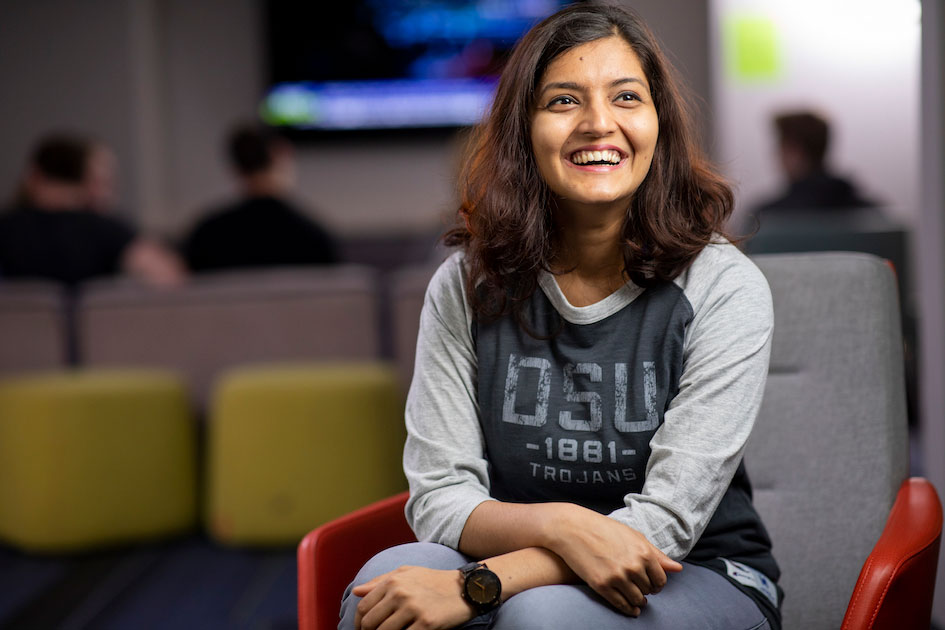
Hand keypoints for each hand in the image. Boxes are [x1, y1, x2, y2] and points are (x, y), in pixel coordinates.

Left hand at [353, 565, 476, 629]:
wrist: (465, 587)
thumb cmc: (434, 581)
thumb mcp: (407, 573)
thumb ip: (380, 582)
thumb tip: (356, 591)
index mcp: (393, 581)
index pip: (364, 608)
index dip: (359, 623)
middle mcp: (400, 593)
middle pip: (370, 623)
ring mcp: (413, 609)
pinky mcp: (426, 624)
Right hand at [542, 504, 682, 615]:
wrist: (572, 528)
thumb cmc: (604, 530)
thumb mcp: (633, 536)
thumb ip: (656, 554)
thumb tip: (678, 569)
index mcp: (644, 552)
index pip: (661, 579)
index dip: (657, 584)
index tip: (652, 584)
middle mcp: (633, 566)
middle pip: (649, 590)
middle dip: (646, 590)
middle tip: (639, 587)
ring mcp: (617, 576)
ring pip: (637, 599)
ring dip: (638, 601)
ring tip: (635, 599)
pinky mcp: (602, 585)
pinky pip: (621, 605)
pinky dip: (628, 609)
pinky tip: (629, 608)